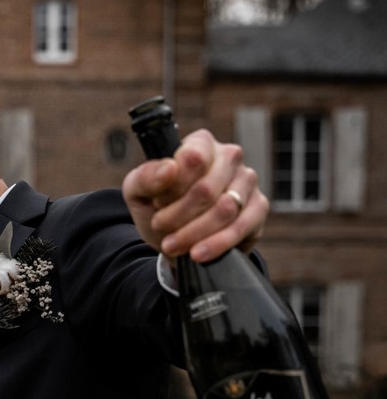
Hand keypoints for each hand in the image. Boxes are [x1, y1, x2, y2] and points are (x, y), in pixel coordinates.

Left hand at [123, 128, 268, 264]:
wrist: (175, 240)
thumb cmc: (159, 208)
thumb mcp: (139, 192)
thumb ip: (145, 178)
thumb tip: (169, 168)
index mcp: (201, 143)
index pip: (193, 158)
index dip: (172, 187)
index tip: (157, 203)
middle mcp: (229, 156)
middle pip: (206, 189)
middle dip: (178, 216)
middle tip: (160, 228)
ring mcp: (247, 181)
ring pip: (224, 209)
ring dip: (193, 233)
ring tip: (171, 245)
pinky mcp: (258, 207)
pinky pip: (240, 227)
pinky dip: (215, 244)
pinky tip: (196, 254)